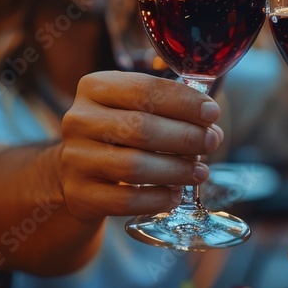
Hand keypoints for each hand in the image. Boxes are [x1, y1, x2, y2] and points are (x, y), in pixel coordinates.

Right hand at [57, 71, 222, 220]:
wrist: (79, 170)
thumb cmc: (119, 133)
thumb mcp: (136, 108)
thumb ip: (172, 110)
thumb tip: (211, 127)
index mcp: (94, 88)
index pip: (144, 90)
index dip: (184, 102)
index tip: (212, 113)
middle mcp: (79, 120)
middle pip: (140, 127)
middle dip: (185, 136)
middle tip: (211, 142)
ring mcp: (75, 158)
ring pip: (133, 166)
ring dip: (175, 169)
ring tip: (200, 172)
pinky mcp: (79, 194)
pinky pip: (124, 200)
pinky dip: (156, 199)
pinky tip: (176, 195)